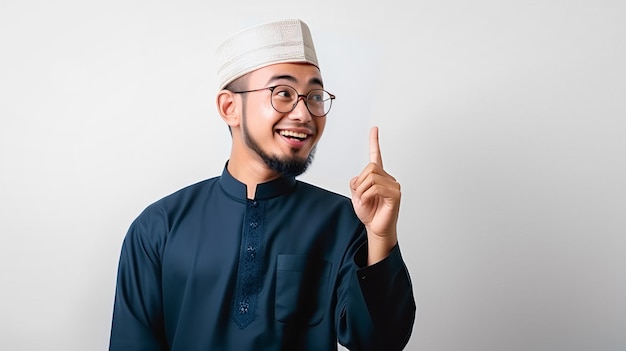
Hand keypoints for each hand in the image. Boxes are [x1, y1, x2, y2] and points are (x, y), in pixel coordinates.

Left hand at [350, 127, 400, 263]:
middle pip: (370, 167)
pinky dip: (367, 195)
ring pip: (372, 176)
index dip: (374, 141)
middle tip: (360, 196)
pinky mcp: (395, 194)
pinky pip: (376, 187)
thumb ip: (356, 182)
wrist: (375, 229)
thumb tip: (359, 177)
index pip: (376, 155)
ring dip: (362, 190)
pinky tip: (368, 202)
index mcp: (378, 176)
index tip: (374, 129)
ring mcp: (393, 185)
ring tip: (364, 200)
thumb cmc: (369, 212)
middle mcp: (388, 178)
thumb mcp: (356, 195)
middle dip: (360, 182)